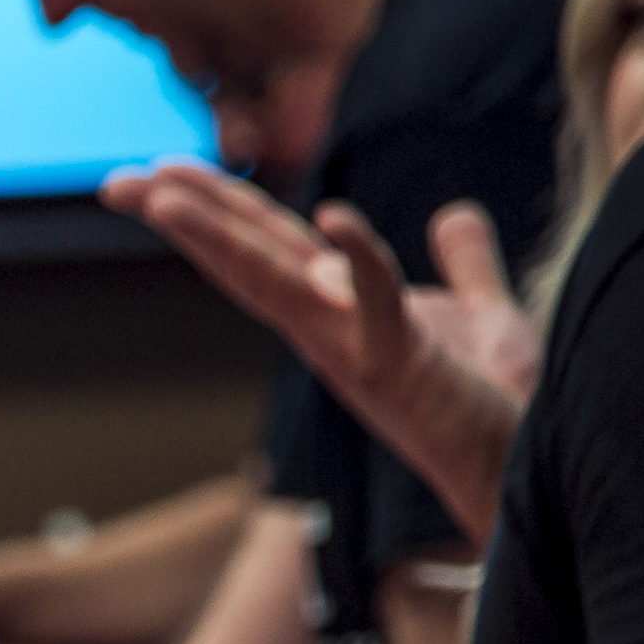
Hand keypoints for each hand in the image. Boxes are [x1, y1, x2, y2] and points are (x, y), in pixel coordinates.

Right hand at [101, 166, 527, 545]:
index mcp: (341, 313)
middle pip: (246, 260)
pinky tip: (335, 216)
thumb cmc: (499, 406)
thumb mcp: (483, 316)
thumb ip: (467, 265)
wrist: (527, 470)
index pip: (268, 248)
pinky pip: (377, 304)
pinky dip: (359, 259)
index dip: (218, 206)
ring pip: (275, 283)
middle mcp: (330, 331)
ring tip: (166, 198)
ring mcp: (356, 349)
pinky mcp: (404, 364)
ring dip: (218, 238)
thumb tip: (454, 215)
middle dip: (183, 218)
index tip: (163, 173)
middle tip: (117, 183)